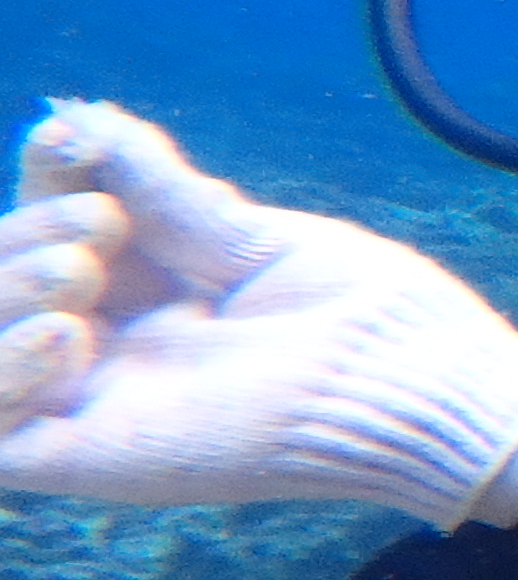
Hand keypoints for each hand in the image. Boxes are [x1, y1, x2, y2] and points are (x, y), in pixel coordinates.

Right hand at [0, 104, 517, 528]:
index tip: (73, 139)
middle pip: (0, 277)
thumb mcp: (250, 237)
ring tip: (83, 269)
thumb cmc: (363, 311)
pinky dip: (3, 373)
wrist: (414, 382)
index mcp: (145, 287)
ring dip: (3, 291)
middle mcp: (106, 343)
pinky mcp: (88, 461)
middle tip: (106, 220)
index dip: (46, 179)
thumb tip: (88, 118)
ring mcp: (91, 403)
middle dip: (28, 230)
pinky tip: (67, 334)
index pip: (45, 225)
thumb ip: (163, 190)